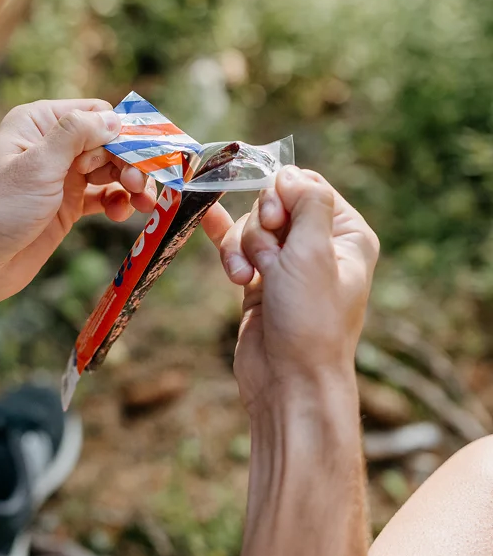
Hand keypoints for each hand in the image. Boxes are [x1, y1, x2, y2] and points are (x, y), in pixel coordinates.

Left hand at [0, 99, 158, 304]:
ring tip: (142, 203)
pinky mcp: (68, 206)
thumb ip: (76, 136)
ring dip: (132, 184)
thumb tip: (115, 119)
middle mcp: (53, 145)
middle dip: (132, 162)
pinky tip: (122, 214)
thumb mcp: (37, 166)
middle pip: (111, 143)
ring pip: (113, 171)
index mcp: (39, 123)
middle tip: (142, 185)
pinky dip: (119, 202)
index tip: (148, 154)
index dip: (125, 132)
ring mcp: (62, 176)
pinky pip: (105, 196)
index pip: (96, 115)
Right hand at [219, 166, 378, 413]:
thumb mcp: (315, 252)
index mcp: (346, 234)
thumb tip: (288, 173)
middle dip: (261, 226)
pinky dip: (226, 246)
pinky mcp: (260, 281)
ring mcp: (287, 264)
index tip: (275, 216)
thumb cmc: (311, 320)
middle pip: (274, 203)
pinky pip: (237, 249)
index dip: (282, 192)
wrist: (290, 382)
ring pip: (251, 228)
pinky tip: (207, 220)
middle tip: (268, 254)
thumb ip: (305, 202)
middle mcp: (319, 245)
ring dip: (242, 249)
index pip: (308, 185)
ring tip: (246, 279)